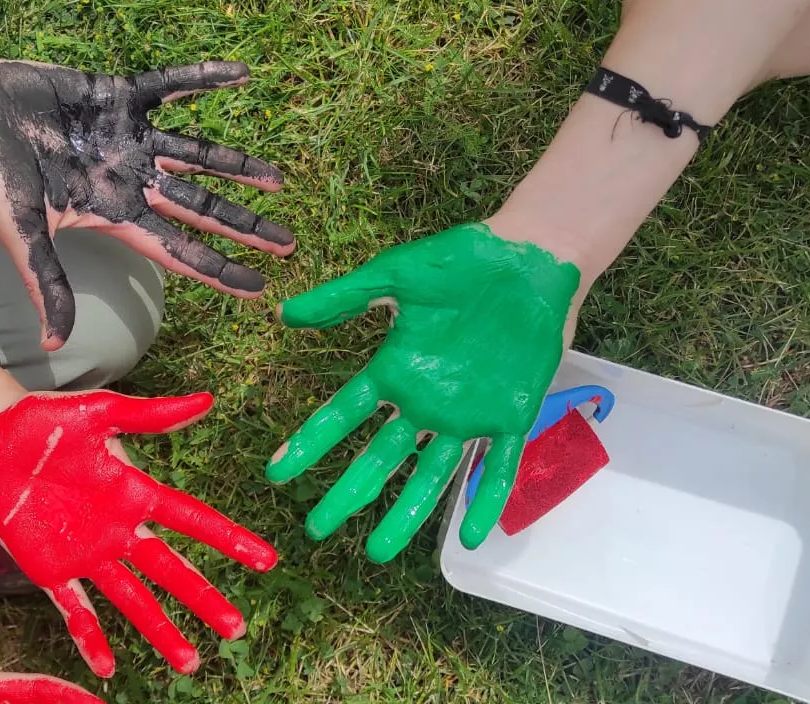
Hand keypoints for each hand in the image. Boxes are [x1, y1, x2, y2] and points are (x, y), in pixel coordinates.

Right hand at [0, 57, 292, 349]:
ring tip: (278, 179)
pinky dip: (204, 78)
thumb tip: (54, 348)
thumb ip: (47, 286)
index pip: (178, 250)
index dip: (219, 269)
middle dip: (242, 226)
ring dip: (236, 166)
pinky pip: (170, 85)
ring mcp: (126, 138)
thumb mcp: (22, 238)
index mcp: (113, 215)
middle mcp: (128, 179)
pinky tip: (242, 74)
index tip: (260, 288)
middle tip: (287, 243)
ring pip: (196, 154)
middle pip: (199, 207)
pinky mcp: (116, 95)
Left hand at [0, 390, 278, 676]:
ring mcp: (86, 553)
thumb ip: (150, 415)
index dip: (228, 540)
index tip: (266, 560)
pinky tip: (108, 667)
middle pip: (170, 572)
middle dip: (203, 600)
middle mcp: (118, 529)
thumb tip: (207, 400)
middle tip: (235, 629)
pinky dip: (91, 637)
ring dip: (161, 631)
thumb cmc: (43, 418)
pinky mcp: (49, 569)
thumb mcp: (100, 411)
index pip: (192, 520)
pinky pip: (75, 608)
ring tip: (189, 663)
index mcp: (134, 492)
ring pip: (132, 600)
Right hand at [267, 223, 581, 561]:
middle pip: (379, 458)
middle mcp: (425, 401)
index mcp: (395, 369)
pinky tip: (471, 536)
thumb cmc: (462, 261)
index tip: (278, 472)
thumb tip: (285, 314)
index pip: (343, 415)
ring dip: (406, 513)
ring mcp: (467, 414)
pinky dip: (486, 501)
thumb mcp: (397, 275)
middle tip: (317, 529)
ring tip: (378, 551)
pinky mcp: (510, 416)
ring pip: (431, 475)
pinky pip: (497, 467)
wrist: (531, 257)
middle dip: (349, 494)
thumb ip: (345, 297)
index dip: (310, 443)